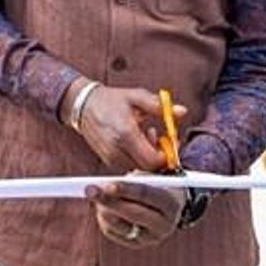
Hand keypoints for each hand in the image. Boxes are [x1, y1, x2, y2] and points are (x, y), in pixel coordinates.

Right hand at [64, 83, 178, 174]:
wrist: (84, 106)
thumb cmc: (111, 100)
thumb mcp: (137, 96)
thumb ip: (160, 106)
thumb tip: (182, 111)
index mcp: (126, 134)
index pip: (153, 160)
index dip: (166, 155)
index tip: (168, 141)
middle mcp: (116, 149)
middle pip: (147, 167)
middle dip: (157, 156)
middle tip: (158, 138)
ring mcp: (110, 157)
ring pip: (139, 168)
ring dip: (147, 156)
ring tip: (144, 136)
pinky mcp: (107, 161)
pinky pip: (129, 166)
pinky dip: (136, 157)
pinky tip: (134, 141)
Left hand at [85, 179, 186, 248]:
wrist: (166, 204)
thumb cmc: (155, 184)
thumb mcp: (151, 176)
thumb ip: (133, 179)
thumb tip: (104, 187)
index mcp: (172, 205)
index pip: (147, 195)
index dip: (126, 189)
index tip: (107, 184)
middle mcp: (164, 226)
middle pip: (134, 214)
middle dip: (110, 201)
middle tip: (90, 190)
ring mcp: (149, 238)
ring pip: (120, 225)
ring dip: (103, 209)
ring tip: (95, 194)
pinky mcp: (134, 244)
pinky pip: (112, 232)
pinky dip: (103, 218)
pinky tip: (102, 207)